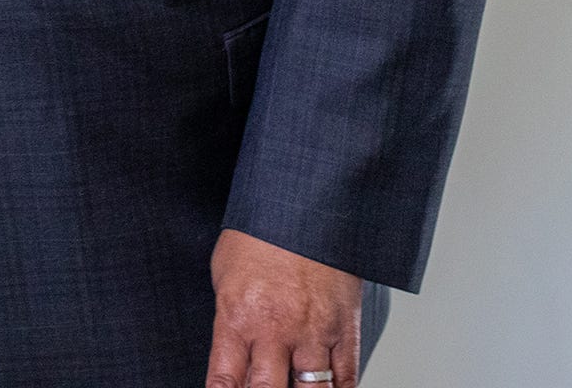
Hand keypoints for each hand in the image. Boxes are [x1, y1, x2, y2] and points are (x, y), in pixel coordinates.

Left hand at [207, 229, 362, 387]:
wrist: (305, 202)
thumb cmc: (259, 232)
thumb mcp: (225, 274)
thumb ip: (230, 319)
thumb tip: (231, 352)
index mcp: (238, 317)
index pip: (224, 380)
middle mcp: (275, 330)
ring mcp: (313, 332)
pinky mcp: (346, 328)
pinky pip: (347, 377)